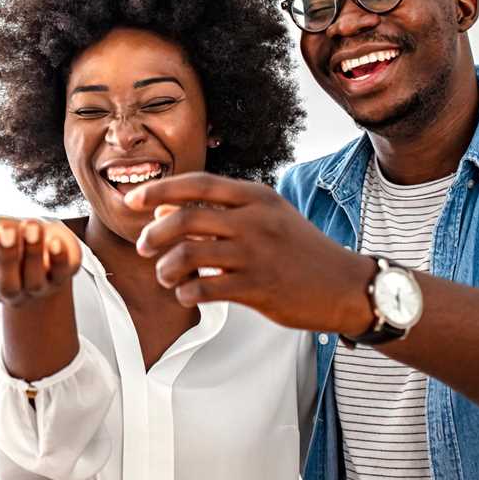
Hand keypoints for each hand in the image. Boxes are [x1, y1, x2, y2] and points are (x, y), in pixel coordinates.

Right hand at [0, 218, 81, 306]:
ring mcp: (36, 287)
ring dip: (32, 253)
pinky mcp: (59, 276)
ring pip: (34, 280)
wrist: (32, 231)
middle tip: (8, 232)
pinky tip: (54, 243)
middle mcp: (10, 290)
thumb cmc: (0, 235)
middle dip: (7, 258)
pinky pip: (61, 274)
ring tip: (31, 227)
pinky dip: (59, 259)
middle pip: (7, 286)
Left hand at [124, 172, 374, 332]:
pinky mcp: (258, 287)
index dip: (159, 190)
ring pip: (188, 254)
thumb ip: (222, 211)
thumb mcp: (267, 216)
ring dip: (166, 268)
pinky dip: (186, 292)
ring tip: (166, 276)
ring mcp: (256, 254)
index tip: (133, 200)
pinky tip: (188, 294)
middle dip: (155, 233)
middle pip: (185, 218)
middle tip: (144, 246)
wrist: (346, 285)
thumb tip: (167, 208)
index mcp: (256, 197)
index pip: (197, 184)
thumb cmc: (301, 250)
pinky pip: (205, 288)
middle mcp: (254, 220)